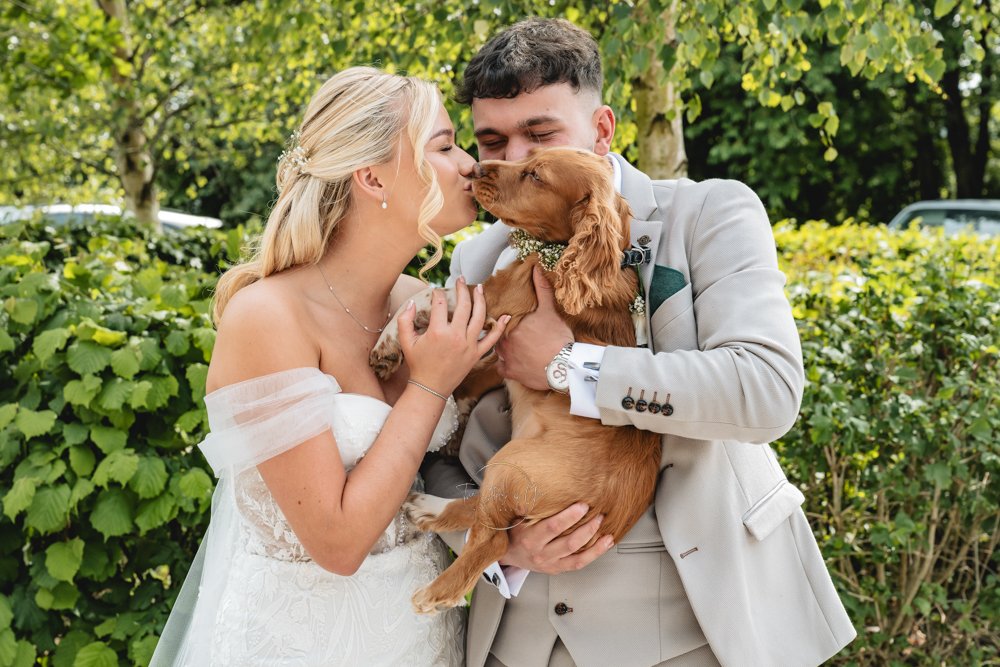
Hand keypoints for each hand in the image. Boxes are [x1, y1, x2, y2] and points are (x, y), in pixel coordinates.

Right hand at [400, 278, 507, 394]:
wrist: (430, 387)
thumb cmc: (417, 364)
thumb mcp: (406, 342)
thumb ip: (405, 320)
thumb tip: (412, 302)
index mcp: (438, 332)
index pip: (440, 304)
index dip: (438, 293)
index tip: (436, 291)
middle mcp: (456, 336)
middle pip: (463, 305)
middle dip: (462, 289)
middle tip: (460, 279)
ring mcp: (469, 345)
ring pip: (480, 317)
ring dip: (480, 300)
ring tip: (479, 288)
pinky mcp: (477, 354)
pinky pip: (492, 339)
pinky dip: (500, 327)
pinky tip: (506, 316)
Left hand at [495, 265, 572, 389]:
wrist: (563, 367)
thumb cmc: (557, 337)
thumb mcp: (550, 310)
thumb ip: (541, 289)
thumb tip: (537, 268)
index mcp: (510, 324)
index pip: (498, 319)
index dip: (502, 318)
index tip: (508, 319)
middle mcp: (503, 340)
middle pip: (497, 334)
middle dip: (503, 333)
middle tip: (514, 334)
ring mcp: (505, 358)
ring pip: (497, 351)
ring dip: (504, 349)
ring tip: (514, 347)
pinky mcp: (511, 373)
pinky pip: (501, 368)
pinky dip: (506, 366)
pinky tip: (514, 363)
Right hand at [498, 502, 613, 573]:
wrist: (507, 554)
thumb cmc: (513, 531)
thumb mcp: (516, 516)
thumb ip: (530, 504)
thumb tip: (546, 481)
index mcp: (529, 538)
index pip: (552, 527)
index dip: (569, 517)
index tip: (582, 505)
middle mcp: (540, 553)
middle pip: (568, 543)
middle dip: (587, 528)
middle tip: (599, 515)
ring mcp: (550, 564)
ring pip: (576, 556)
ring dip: (594, 542)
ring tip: (606, 529)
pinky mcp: (557, 569)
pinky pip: (579, 563)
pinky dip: (594, 554)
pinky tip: (605, 543)